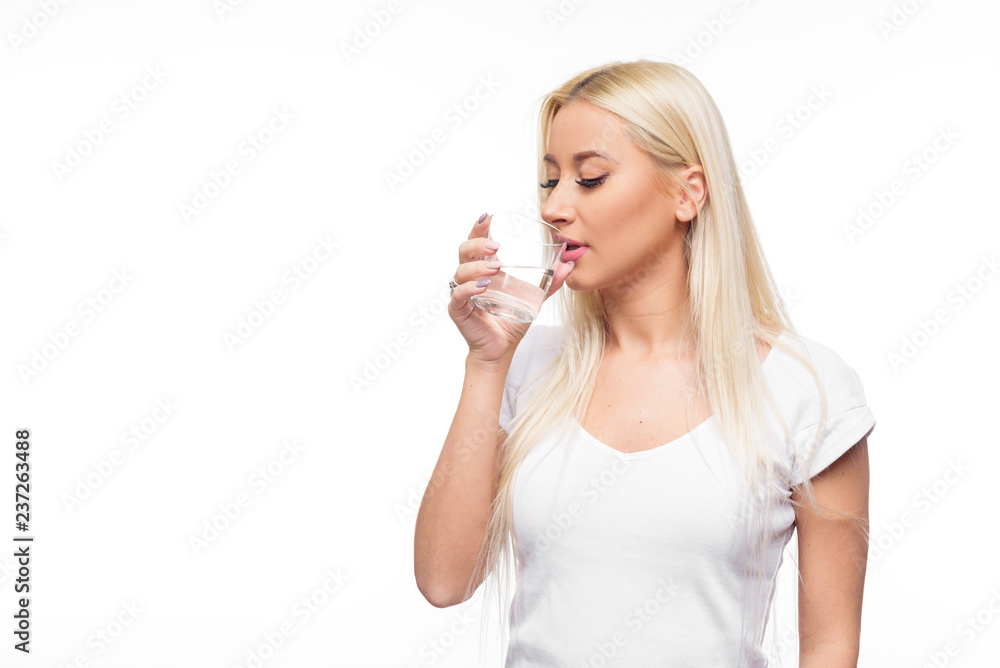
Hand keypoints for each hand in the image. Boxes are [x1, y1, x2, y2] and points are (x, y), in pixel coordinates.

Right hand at [448, 213, 574, 363]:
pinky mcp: (458, 310)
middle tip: (496, 247)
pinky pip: (458, 294)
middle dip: (478, 244)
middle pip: (464, 251)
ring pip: (461, 271)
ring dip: (477, 266)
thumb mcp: (534, 298)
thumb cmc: (512, 320)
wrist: (501, 348)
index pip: (476, 243)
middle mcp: (469, 277)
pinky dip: (469, 288)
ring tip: (495, 268)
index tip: (487, 217)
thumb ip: (549, 283)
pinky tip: (482, 287)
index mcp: (483, 269)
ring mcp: (462, 293)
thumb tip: (568, 265)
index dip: (479, 228)